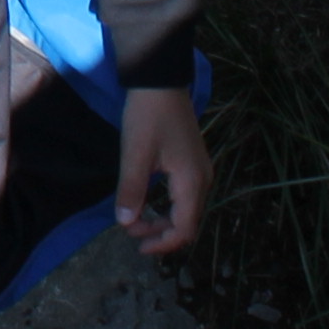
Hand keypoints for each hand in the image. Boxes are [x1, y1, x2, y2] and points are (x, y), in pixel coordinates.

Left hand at [117, 85, 211, 255]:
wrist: (160, 81)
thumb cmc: (147, 116)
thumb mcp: (135, 155)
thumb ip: (132, 191)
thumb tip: (126, 223)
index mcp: (192, 181)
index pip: (185, 228)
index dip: (163, 244)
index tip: (139, 247)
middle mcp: (202, 179)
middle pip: (188, 222)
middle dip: (160, 233)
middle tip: (130, 231)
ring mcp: (200, 170)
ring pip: (185, 209)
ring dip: (162, 220)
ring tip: (134, 220)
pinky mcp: (192, 162)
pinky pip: (183, 195)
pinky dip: (166, 205)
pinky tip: (146, 202)